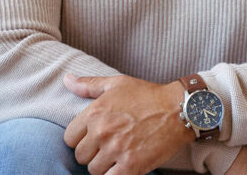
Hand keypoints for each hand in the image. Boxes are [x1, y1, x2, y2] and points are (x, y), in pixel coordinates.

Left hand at [63, 74, 192, 174]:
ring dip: (105, 166)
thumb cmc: (149, 95)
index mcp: (95, 112)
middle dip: (93, 153)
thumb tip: (66, 80)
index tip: (95, 137)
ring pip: (93, 170)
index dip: (82, 139)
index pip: (70, 138)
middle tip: (110, 147)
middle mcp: (102, 132)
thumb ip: (89, 85)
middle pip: (81, 156)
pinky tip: (125, 166)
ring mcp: (116, 150)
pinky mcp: (131, 166)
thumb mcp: (118, 84)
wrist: (180, 109)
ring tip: (119, 155)